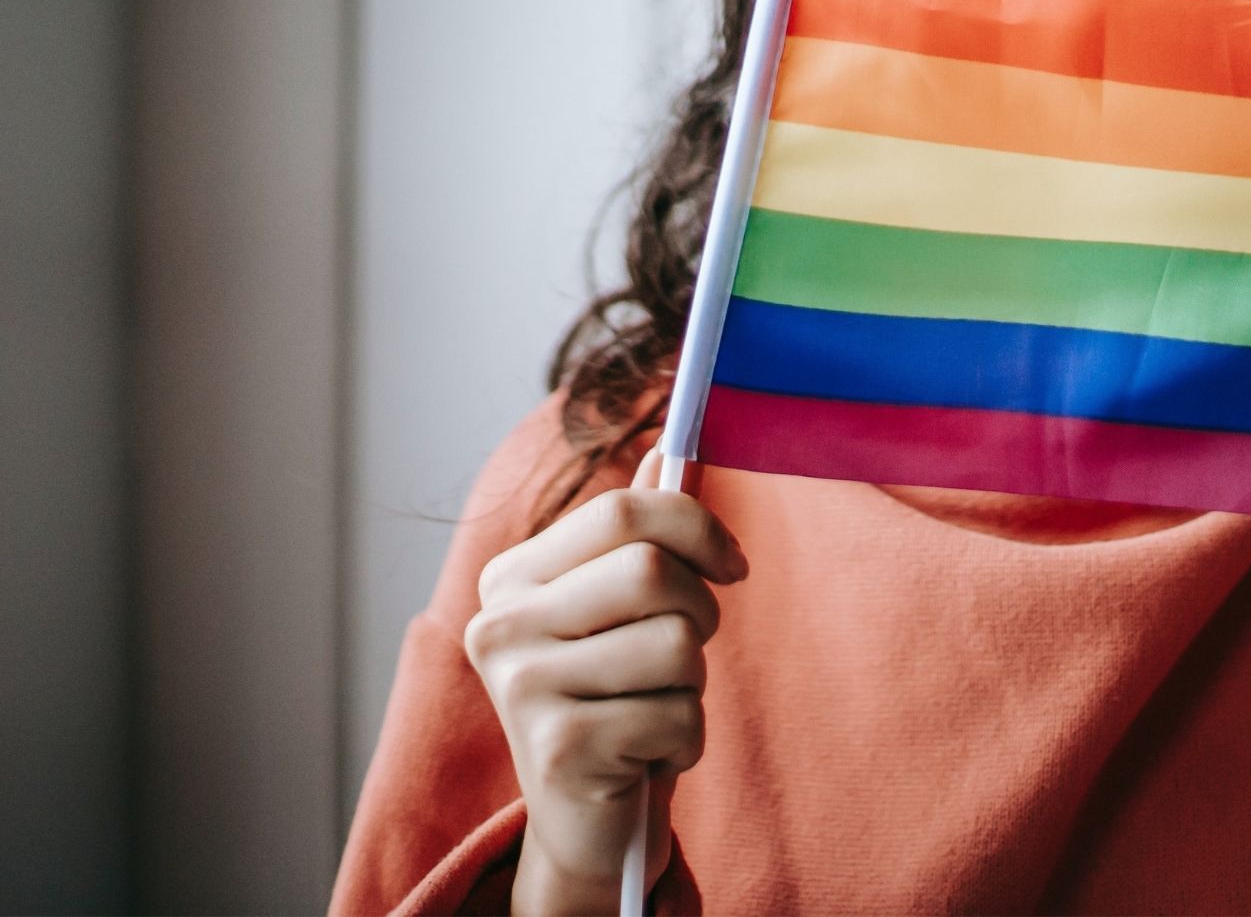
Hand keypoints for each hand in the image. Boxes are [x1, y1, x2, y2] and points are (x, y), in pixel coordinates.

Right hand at [463, 446, 747, 913]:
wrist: (586, 817)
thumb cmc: (613, 696)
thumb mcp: (620, 609)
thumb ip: (638, 534)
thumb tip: (672, 452)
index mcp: (512, 577)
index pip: (623, 510)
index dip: (698, 526)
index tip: (731, 564)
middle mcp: (500, 625)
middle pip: (650, 570)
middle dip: (699, 609)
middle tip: (689, 647)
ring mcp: (522, 689)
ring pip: (675, 643)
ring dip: (692, 682)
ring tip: (654, 706)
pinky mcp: (559, 750)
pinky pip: (677, 714)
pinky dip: (685, 737)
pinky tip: (647, 753)